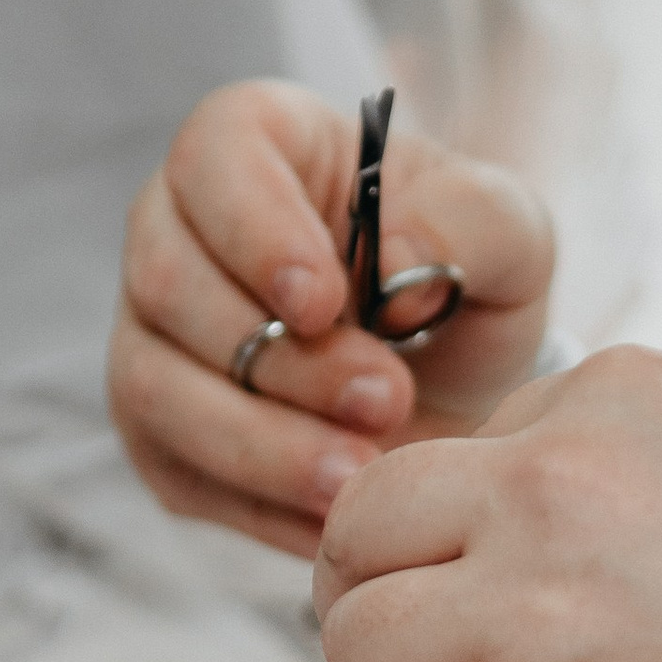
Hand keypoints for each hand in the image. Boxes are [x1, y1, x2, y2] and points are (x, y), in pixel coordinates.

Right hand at [109, 79, 554, 558]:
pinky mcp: (162, 439)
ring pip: (159, 391)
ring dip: (262, 444)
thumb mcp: (508, 237)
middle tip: (386, 399)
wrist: (455, 386)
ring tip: (362, 473)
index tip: (326, 302)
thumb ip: (472, 222)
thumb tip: (399, 259)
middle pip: (171, 286)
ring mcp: (154, 339)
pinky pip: (181, 475)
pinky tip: (337, 517)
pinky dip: (261, 506)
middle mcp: (174, 233)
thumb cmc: (463, 279)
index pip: (213, 159)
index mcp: (252, 145)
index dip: (256, 231)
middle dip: (282, 359)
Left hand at [314, 345, 661, 661]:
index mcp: (612, 403)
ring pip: (363, 659)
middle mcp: (552, 495)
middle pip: (358, 539)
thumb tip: (556, 490)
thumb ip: (646, 457)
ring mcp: (536, 628)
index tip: (505, 594)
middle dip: (383, 607)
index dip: (458, 541)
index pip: (448, 457)